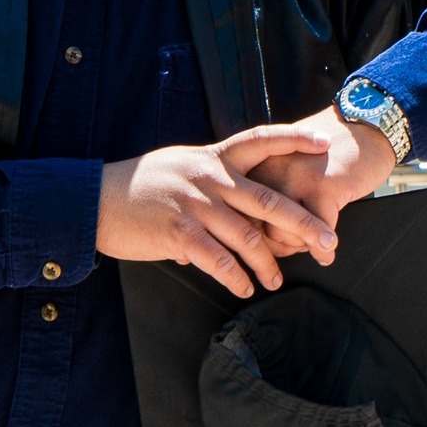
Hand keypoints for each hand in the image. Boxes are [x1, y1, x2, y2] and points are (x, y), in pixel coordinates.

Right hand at [96, 123, 339, 297]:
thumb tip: (229, 208)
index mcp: (213, 157)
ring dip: (268, 264)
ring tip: (276, 280)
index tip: (320, 142)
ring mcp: (197, 205)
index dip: (292, 139)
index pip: (260, 139)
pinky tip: (244, 288)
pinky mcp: (181, 233)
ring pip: (248, 237)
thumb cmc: (141, 184)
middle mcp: (210, 178)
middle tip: (329, 241)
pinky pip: (219, 260)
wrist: (97, 199)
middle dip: (303, 223)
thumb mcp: (180, 167)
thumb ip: (210, 182)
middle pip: (269, 200)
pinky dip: (235, 278)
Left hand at [248, 105, 397, 263]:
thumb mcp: (290, 167)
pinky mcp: (321, 187)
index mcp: (258, 165)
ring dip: (302, 246)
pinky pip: (317, 233)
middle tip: (301, 246)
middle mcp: (269, 170)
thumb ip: (273, 195)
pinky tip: (328, 251)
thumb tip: (266, 244)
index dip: (260, 236)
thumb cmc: (330, 155)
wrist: (366, 127)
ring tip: (316, 243)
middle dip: (281, 246)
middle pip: (260, 228)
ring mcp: (294, 178)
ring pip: (284, 234)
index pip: (243, 215)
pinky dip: (323, 248)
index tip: (279, 242)